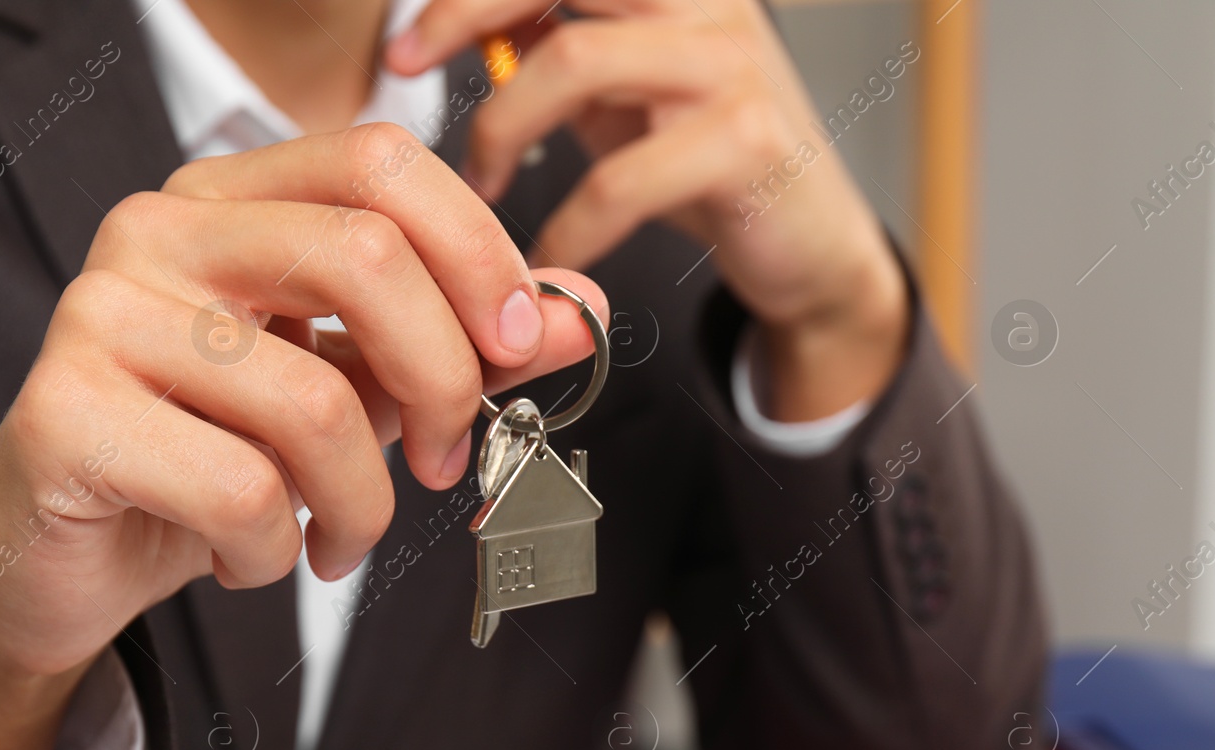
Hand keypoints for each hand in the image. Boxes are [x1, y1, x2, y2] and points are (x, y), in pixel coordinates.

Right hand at [0, 124, 605, 749]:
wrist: (53, 563)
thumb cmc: (202, 467)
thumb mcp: (347, 397)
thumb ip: (451, 348)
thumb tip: (579, 316)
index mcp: (226, 200)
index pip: (382, 161)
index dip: (480, 251)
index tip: (519, 348)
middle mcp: (155, 231)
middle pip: (364, 257)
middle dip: (444, 382)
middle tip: (443, 462)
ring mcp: (99, 314)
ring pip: (314, 400)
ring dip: (362, 504)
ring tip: (335, 539)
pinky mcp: (64, 413)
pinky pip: (240, 490)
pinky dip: (275, 552)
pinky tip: (243, 558)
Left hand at [389, 0, 909, 420]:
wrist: (811, 246)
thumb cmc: (703, 163)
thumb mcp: (622, 91)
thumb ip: (556, 46)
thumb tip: (466, 24)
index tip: (403, 45)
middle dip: (462, 11)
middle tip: (405, 70)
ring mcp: (733, 63)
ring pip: (574, 60)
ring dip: (502, 128)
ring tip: (485, 185)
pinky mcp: (749, 143)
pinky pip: (620, 181)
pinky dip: (564, 230)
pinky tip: (545, 260)